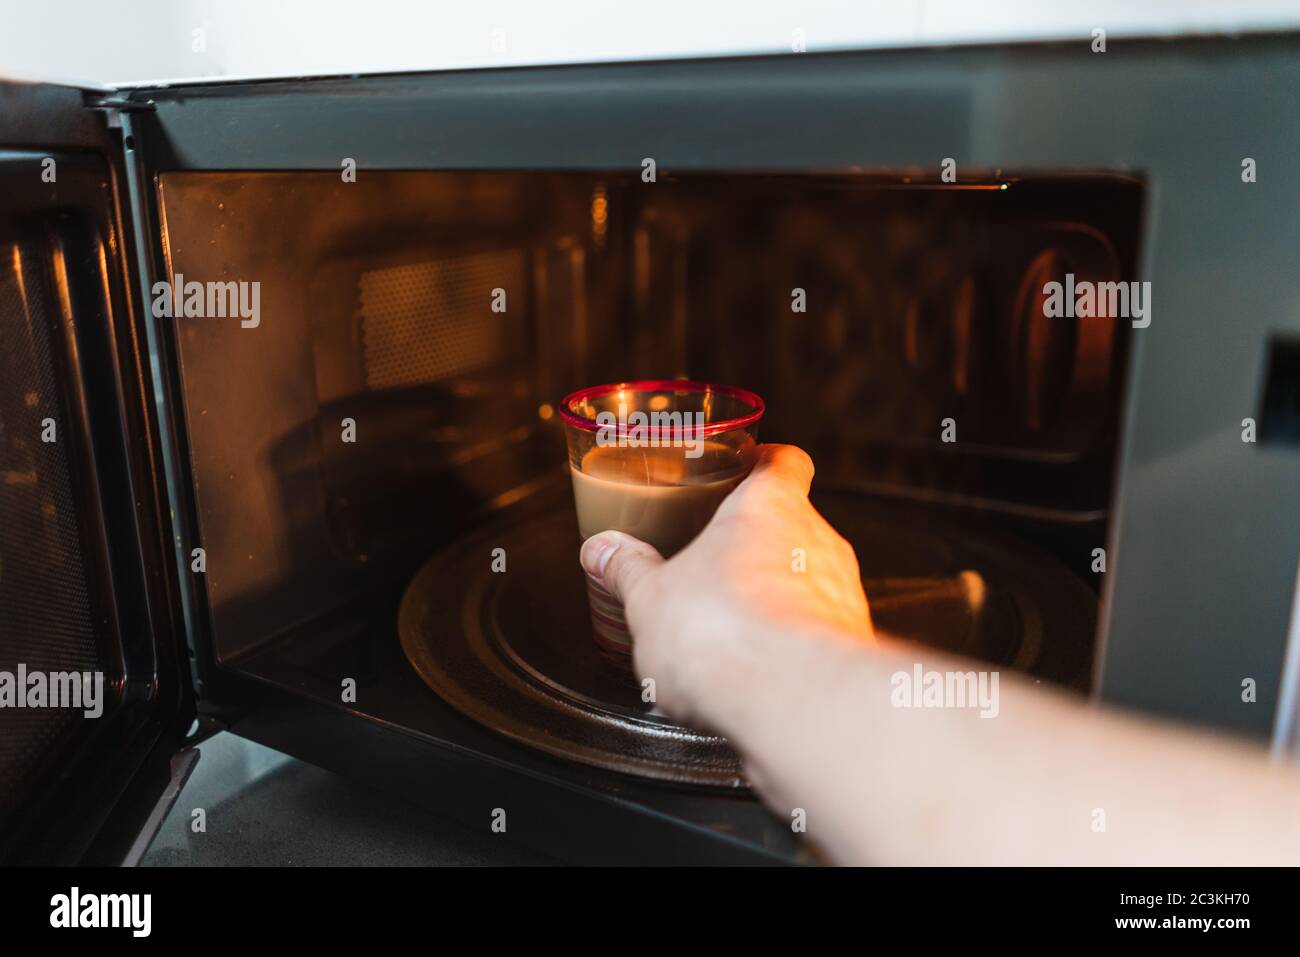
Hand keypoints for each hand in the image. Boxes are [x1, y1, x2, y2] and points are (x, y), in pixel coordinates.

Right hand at [578, 443, 874, 729]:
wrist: (786, 700)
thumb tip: (603, 552)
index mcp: (768, 506)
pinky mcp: (852, 645)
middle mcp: (818, 540)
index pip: (784, 462)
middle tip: (718, 562)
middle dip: (757, 545)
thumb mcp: (649, 597)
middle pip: (795, 524)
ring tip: (731, 627)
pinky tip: (757, 669)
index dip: (767, 462)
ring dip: (777, 597)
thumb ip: (627, 569)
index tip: (750, 465)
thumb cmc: (723, 632)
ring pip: (812, 580)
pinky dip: (792, 643)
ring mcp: (843, 593)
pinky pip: (821, 631)